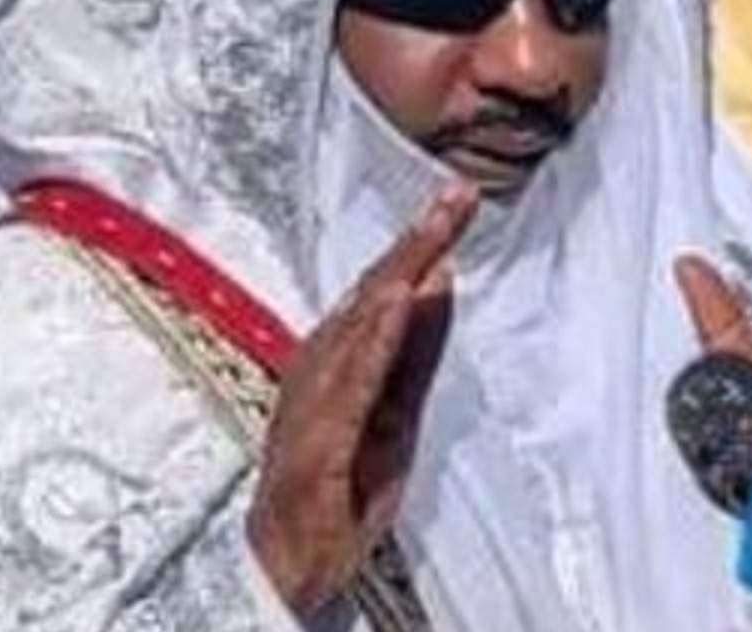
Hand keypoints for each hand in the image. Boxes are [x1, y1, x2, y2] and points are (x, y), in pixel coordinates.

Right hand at [245, 185, 476, 617]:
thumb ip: (417, 350)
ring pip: (362, 324)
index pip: (386, 290)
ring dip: (398, 273)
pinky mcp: (317, 436)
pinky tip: (396, 302)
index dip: (422, 243)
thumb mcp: (400, 412)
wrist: (293, 556)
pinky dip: (374, 337)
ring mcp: (315, 397)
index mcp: (341, 354)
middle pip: (375, 293)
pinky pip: (352, 380)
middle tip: (457, 194)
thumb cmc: (342, 485)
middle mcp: (323, 363)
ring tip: (432, 231)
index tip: (458, 200)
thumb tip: (441, 281)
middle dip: (417, 241)